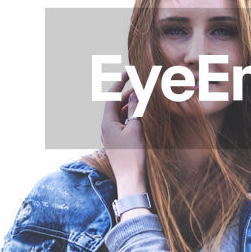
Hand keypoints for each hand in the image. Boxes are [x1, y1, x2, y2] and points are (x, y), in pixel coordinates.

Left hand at [101, 70, 146, 194]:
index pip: (111, 96)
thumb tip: (134, 94)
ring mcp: (110, 135)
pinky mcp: (116, 142)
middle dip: (128, 94)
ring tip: (145, 98)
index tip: (128, 71)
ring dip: (131, 106)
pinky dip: (131, 116)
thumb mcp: (136, 129)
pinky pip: (122, 124)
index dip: (120, 82)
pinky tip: (142, 115)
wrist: (131, 180)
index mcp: (107, 122)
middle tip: (142, 85)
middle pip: (115, 105)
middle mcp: (105, 128)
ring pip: (120, 114)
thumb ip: (134, 110)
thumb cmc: (133, 155)